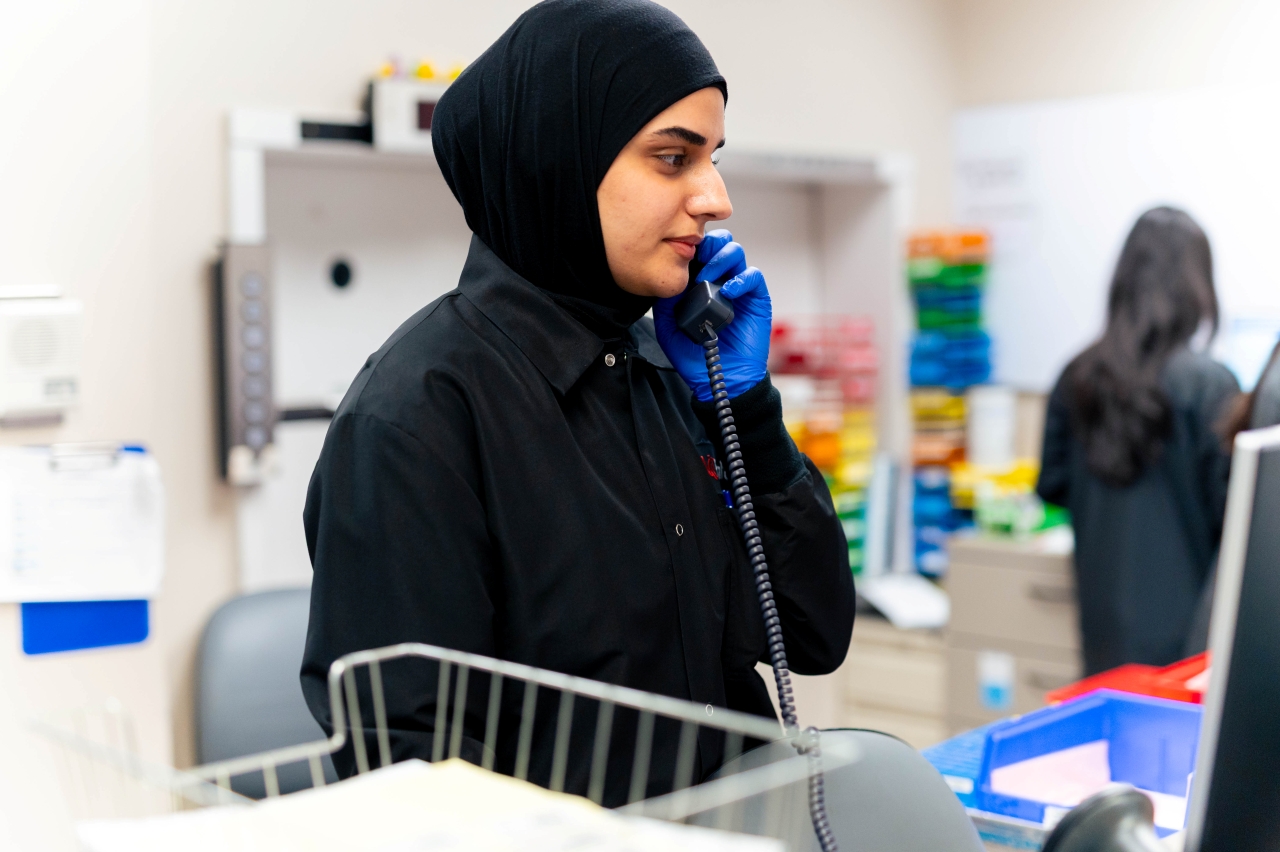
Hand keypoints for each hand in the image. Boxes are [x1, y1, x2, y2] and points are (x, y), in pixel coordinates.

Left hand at [654, 230, 771, 401]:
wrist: (722, 378)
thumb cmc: (696, 356)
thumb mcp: (669, 331)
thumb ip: (664, 305)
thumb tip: (664, 280)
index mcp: (699, 283)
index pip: (698, 251)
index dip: (690, 246)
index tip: (678, 256)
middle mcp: (720, 280)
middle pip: (719, 243)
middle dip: (708, 244)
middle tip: (697, 257)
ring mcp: (739, 288)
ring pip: (736, 252)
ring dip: (721, 258)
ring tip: (709, 276)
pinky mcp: (756, 298)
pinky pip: (753, 275)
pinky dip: (741, 278)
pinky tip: (727, 291)